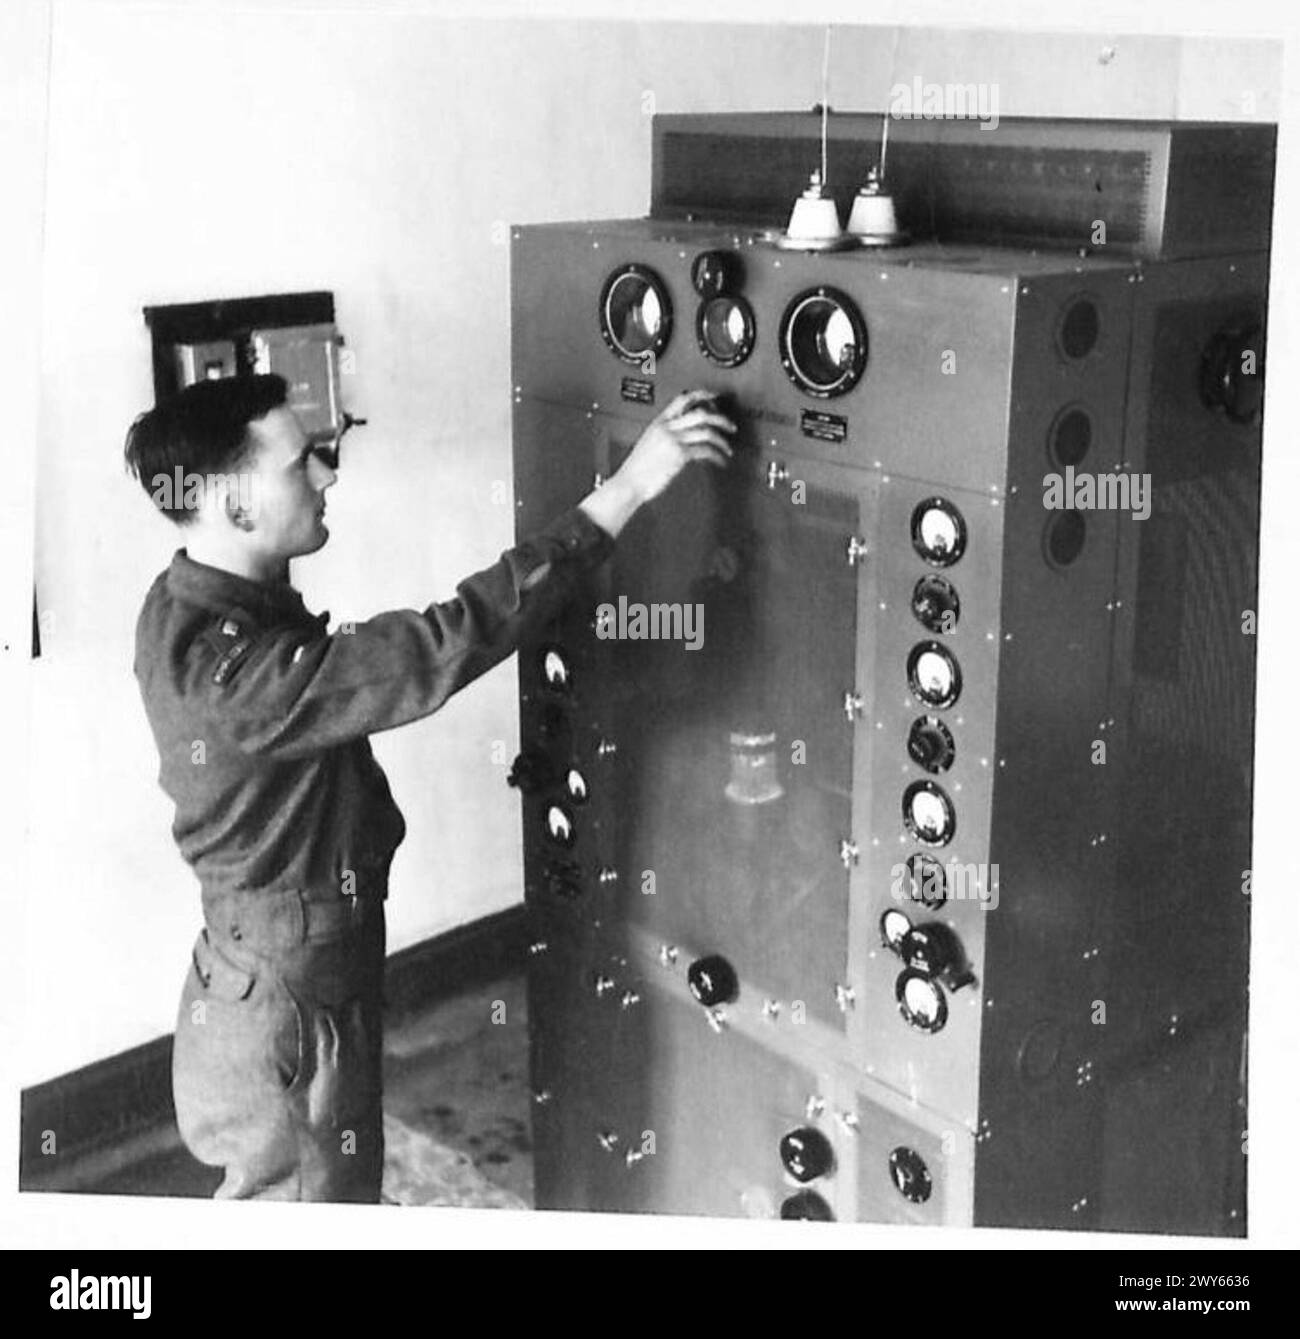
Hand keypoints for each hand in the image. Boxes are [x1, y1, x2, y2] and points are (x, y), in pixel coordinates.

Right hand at [615, 389, 736, 506]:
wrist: (629, 483)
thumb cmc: (637, 469)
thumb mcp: (649, 443)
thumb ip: (665, 435)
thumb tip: (683, 436)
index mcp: (659, 422)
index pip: (682, 399)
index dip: (701, 395)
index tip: (714, 396)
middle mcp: (667, 428)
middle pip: (700, 413)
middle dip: (720, 418)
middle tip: (729, 425)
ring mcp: (673, 440)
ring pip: (706, 430)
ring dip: (722, 439)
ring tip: (727, 447)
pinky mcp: (679, 455)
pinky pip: (705, 450)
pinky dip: (717, 455)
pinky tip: (720, 460)